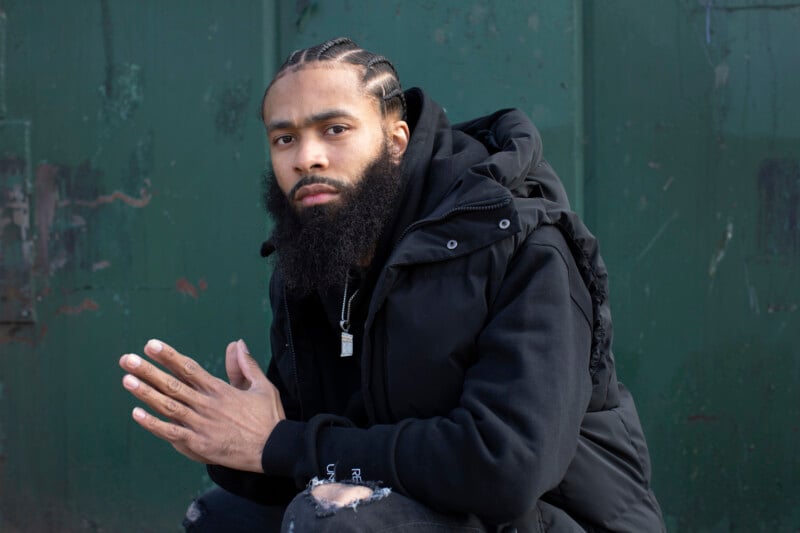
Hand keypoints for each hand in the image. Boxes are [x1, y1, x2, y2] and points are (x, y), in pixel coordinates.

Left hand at [119, 338, 284, 471]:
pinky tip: (136, 413)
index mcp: (220, 390)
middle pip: (172, 384)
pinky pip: (171, 433)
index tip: (150, 345)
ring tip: (127, 379)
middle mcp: (207, 405)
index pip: (189, 368)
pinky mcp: (199, 445)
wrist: (274, 450)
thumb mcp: (262, 386)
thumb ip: (246, 365)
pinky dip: (153, 424)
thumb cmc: (268, 418)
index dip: (168, 356)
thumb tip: (237, 342)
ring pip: (168, 406)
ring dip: (146, 392)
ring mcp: (201, 425)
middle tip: (126, 359)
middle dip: (148, 371)